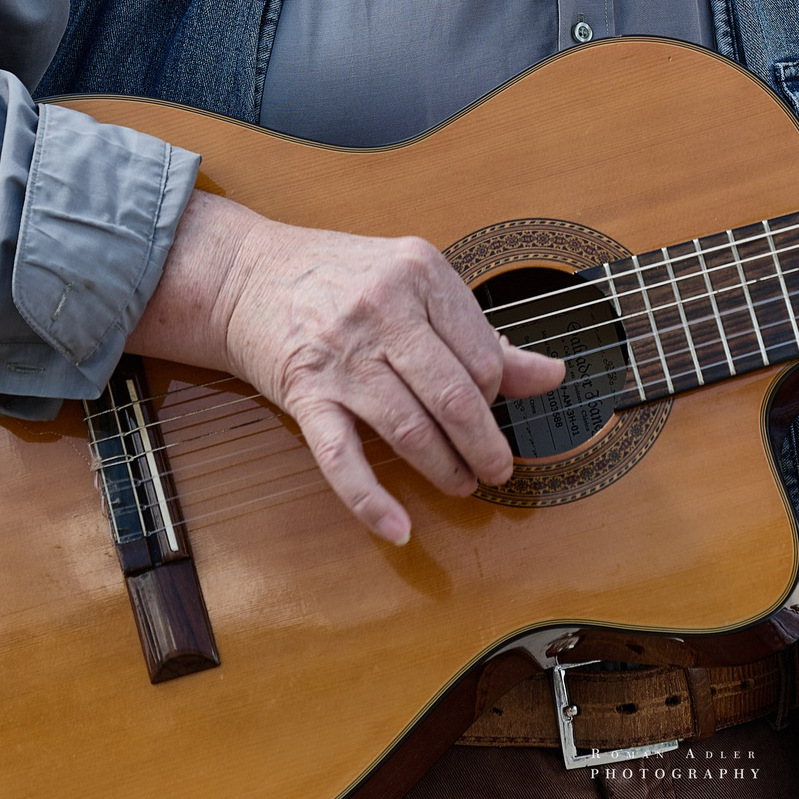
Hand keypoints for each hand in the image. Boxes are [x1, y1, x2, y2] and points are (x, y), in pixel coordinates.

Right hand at [127, 192, 564, 544]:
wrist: (245, 274)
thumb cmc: (341, 277)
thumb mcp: (416, 284)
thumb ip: (482, 332)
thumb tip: (553, 375)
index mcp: (419, 272)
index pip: (481, 355)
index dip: (496, 394)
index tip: (493, 409)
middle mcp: (382, 309)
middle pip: (454, 396)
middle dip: (485, 444)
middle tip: (498, 469)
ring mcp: (341, 354)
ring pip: (408, 429)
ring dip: (444, 469)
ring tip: (463, 485)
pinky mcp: (304, 393)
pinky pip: (341, 457)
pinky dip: (371, 500)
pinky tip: (398, 527)